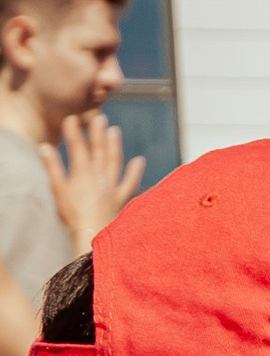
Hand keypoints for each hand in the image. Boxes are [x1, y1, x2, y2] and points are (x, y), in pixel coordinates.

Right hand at [45, 110, 142, 250]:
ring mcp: (112, 189)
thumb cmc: (73, 217)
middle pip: (98, 151)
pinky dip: (135, 172)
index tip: (71, 118)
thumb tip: (44, 147)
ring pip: (114, 162)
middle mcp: (99, 178)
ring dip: (114, 146)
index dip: (74, 133)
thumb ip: (53, 168)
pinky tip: (140, 160)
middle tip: (99, 117)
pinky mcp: (120, 201)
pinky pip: (130, 184)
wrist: (93, 238)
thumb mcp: (59, 192)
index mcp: (82, 175)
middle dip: (97, 134)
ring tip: (115, 130)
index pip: (77, 149)